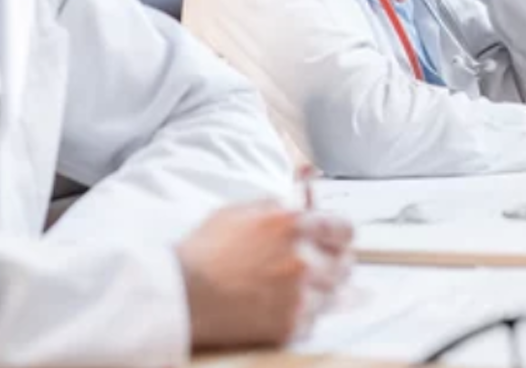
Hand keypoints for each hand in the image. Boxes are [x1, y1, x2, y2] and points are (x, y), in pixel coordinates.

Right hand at [178, 204, 353, 349]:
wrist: (181, 294)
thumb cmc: (206, 250)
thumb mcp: (243, 210)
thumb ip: (282, 205)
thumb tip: (308, 200)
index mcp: (294, 225)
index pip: (345, 229)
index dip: (338, 234)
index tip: (334, 240)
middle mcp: (303, 259)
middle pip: (345, 263)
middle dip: (331, 261)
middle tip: (312, 265)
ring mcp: (299, 295)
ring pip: (334, 294)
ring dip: (319, 290)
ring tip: (290, 288)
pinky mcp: (290, 325)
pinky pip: (315, 319)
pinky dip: (303, 314)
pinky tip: (280, 306)